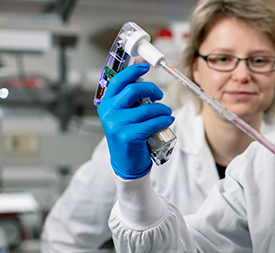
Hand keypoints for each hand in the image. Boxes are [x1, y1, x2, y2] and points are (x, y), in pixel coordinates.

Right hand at [97, 63, 173, 179]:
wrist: (126, 163)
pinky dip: (164, 120)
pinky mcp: (128, 135)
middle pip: (134, 90)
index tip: (145, 66)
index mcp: (106, 104)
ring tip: (167, 113)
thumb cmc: (128, 136)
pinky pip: (152, 122)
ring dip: (162, 109)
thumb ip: (131, 98)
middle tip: (160, 95)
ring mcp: (117, 124)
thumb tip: (141, 71)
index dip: (133, 71)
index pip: (118, 81)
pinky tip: (168, 120)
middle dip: (152, 90)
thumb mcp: (125, 115)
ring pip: (147, 108)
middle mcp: (108, 112)